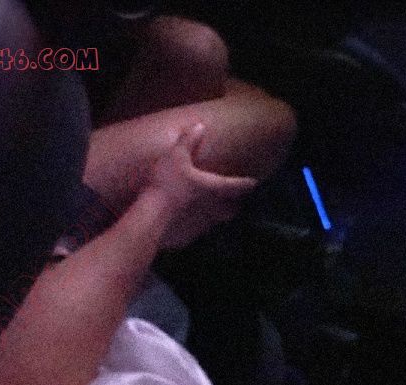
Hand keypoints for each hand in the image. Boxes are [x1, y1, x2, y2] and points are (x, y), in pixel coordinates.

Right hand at [146, 122, 256, 247]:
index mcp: (212, 188)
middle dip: (234, 206)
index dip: (246, 183)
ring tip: (210, 214)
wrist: (151, 218)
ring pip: (214, 223)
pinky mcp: (187, 239)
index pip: (235, 185)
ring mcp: (200, 226)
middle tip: (236, 203)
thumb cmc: (166, 184)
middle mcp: (212, 209)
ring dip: (215, 218)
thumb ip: (188, 141)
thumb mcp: (175, 156)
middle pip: (231, 210)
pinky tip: (185, 227)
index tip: (254, 183)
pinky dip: (192, 229)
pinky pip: (194, 233)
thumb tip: (200, 125)